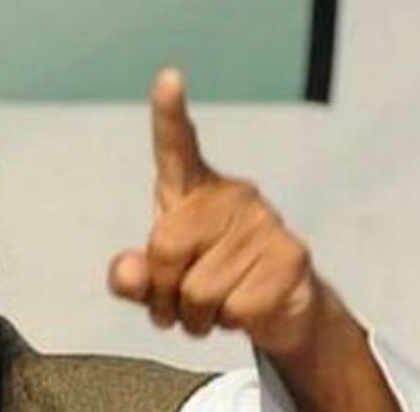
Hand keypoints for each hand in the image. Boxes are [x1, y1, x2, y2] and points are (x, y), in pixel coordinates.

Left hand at [108, 70, 415, 411]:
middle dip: (163, 295)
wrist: (274, 311)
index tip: (168, 79)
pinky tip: (246, 310)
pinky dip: (231, 324)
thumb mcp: (158, 283)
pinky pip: (235, 308)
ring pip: (199, 289)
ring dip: (198, 316)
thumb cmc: (206, 283)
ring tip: (214, 309)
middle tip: (177, 307)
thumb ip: (132, 278)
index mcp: (193, 193)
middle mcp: (232, 196)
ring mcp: (265, 222)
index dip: (169, 116)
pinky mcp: (291, 257)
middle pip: (165, 248)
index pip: (177, 148)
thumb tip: (128, 272)